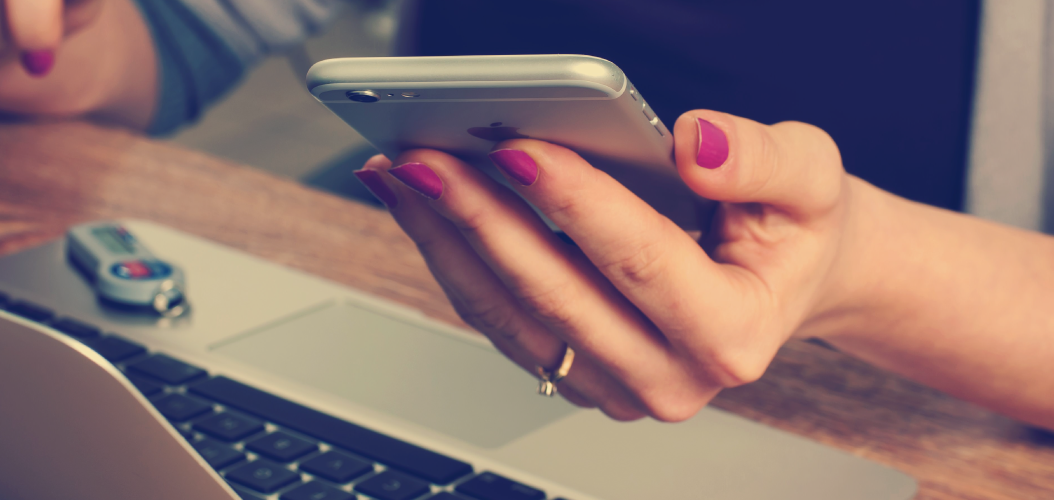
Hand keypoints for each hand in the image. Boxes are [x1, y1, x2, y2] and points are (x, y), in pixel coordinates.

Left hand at [354, 110, 858, 420]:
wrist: (785, 282)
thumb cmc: (792, 232)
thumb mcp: (812, 179)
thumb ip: (762, 160)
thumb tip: (694, 145)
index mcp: (733, 333)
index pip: (640, 261)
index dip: (575, 203)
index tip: (517, 149)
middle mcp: (670, 377)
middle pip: (554, 294)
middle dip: (481, 219)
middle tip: (425, 159)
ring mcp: (616, 386)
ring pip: (510, 316)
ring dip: (447, 241)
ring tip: (403, 177)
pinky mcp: (577, 375)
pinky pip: (501, 322)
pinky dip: (456, 260)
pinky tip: (426, 209)